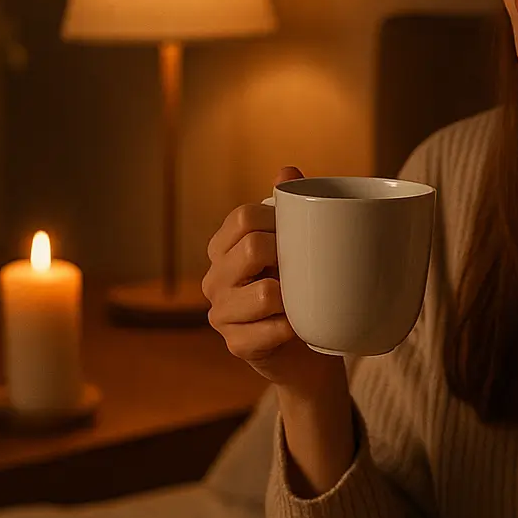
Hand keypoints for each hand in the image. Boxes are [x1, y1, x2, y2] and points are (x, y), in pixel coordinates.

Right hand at [202, 165, 345, 391]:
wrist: (304, 348)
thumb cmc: (296, 288)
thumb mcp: (292, 246)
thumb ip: (288, 208)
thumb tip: (287, 169)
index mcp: (222, 248)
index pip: (243, 217)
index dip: (278, 221)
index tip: (300, 235)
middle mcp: (213, 279)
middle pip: (252, 248)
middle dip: (286, 256)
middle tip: (301, 269)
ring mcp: (220, 314)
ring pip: (264, 294)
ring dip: (292, 297)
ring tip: (299, 299)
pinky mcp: (236, 345)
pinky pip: (271, 330)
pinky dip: (291, 328)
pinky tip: (296, 327)